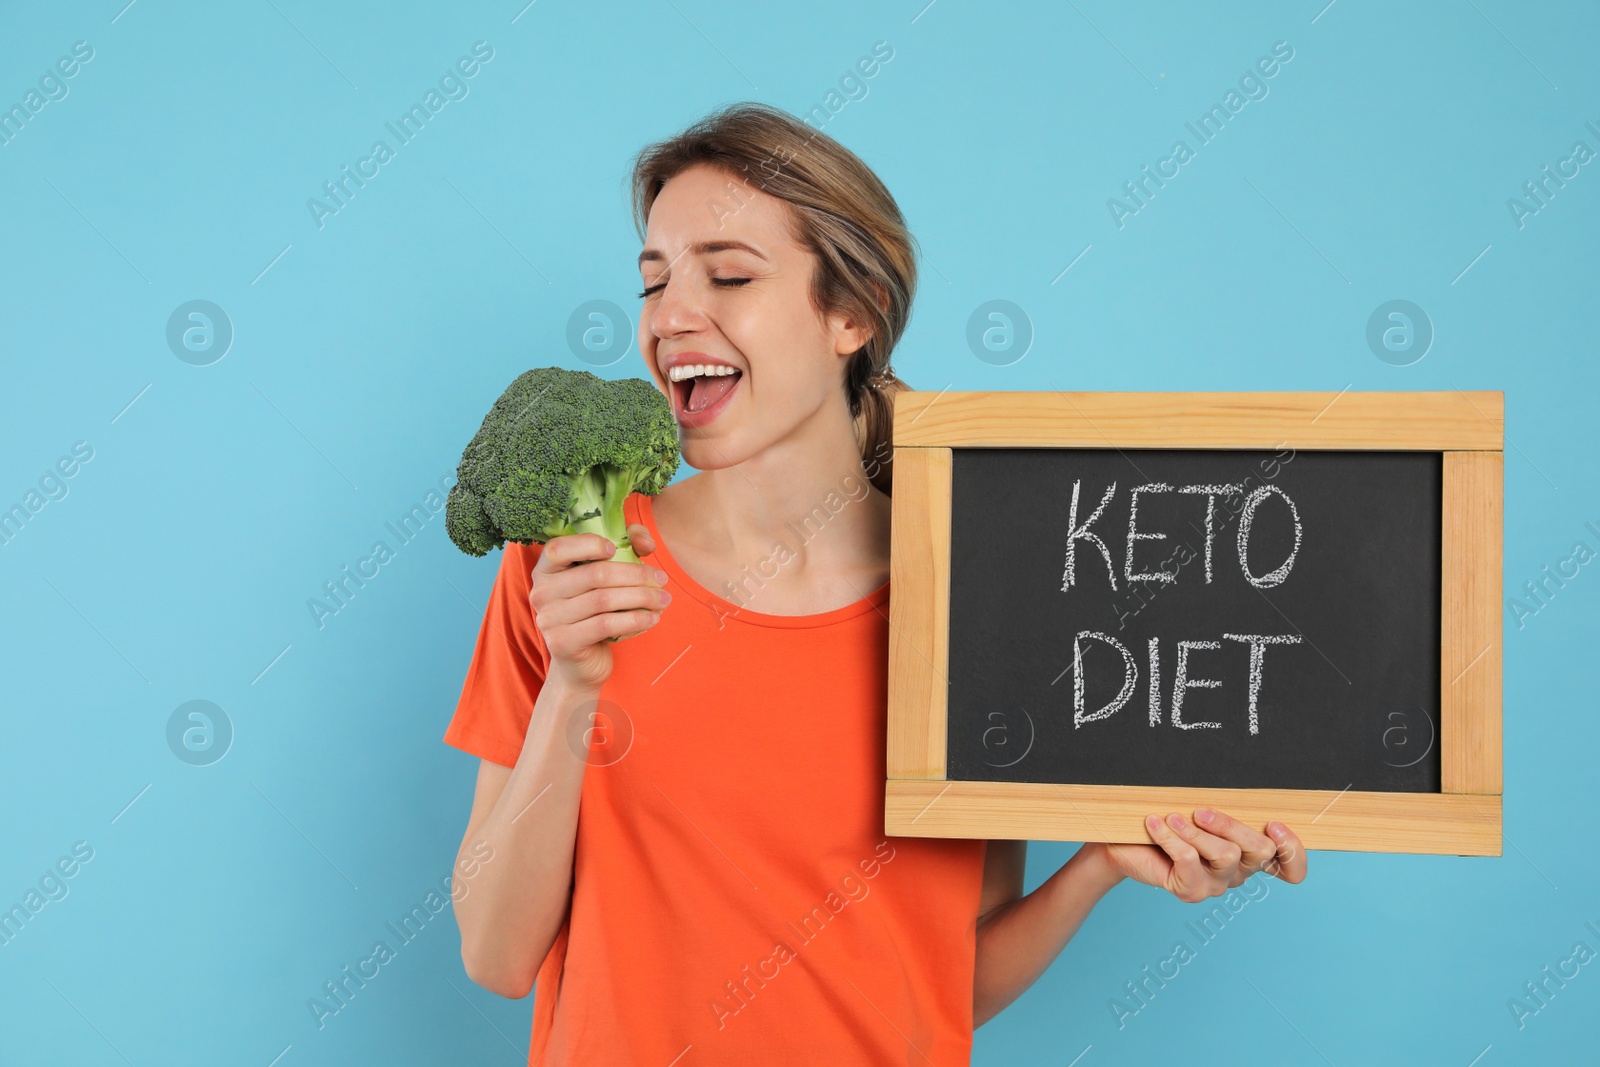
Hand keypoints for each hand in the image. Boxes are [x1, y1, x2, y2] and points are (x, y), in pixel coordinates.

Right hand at [529, 523, 669, 690]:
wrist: (580, 663)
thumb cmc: (594, 612)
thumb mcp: (606, 576)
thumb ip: (625, 546)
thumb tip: (646, 542)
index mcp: (545, 570)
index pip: (557, 548)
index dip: (588, 544)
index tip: (616, 548)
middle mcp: (541, 592)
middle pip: (594, 574)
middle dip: (636, 574)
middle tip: (662, 579)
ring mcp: (549, 619)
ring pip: (603, 600)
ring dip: (641, 597)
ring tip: (664, 600)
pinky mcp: (563, 643)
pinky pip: (605, 625)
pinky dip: (634, 619)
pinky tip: (652, 618)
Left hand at [1086, 808, 1306, 903]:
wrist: (1124, 841)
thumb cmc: (1167, 818)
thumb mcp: (1199, 806)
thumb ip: (1223, 801)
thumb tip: (1231, 775)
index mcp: (1248, 850)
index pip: (1289, 864)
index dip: (1293, 851)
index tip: (1275, 825)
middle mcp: (1238, 871)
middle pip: (1260, 851)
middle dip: (1232, 825)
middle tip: (1201, 810)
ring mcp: (1216, 884)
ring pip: (1225, 856)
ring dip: (1196, 832)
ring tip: (1172, 818)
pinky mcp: (1191, 891)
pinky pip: (1189, 862)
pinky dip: (1171, 838)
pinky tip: (1156, 824)